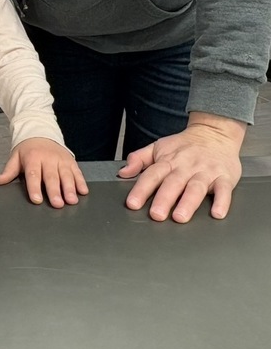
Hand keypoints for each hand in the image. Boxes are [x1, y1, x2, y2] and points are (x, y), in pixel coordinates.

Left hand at [0, 137, 88, 207]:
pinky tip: (83, 191)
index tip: (36, 199)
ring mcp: (61, 160)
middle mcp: (48, 159)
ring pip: (66, 175)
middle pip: (51, 177)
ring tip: (71, 200)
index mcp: (33, 158)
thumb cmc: (28, 149)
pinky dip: (81, 181)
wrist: (41, 132)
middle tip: (57, 204)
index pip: (33, 174)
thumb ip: (9, 171)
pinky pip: (77, 172)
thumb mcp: (16, 157)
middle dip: (55, 191)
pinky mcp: (70, 161)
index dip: (34, 188)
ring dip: (70, 188)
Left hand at [118, 113, 244, 221]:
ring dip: (188, 202)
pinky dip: (222, 201)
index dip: (141, 189)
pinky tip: (217, 213)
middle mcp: (186, 167)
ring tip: (180, 217)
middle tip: (156, 215)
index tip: (132, 203)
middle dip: (164, 199)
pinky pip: (224, 190)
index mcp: (168, 161)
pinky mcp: (225, 177)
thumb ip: (139, 159)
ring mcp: (206, 172)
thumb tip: (122, 172)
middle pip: (173, 183)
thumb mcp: (158, 147)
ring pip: (196, 188)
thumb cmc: (184, 145)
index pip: (152, 175)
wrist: (215, 132)